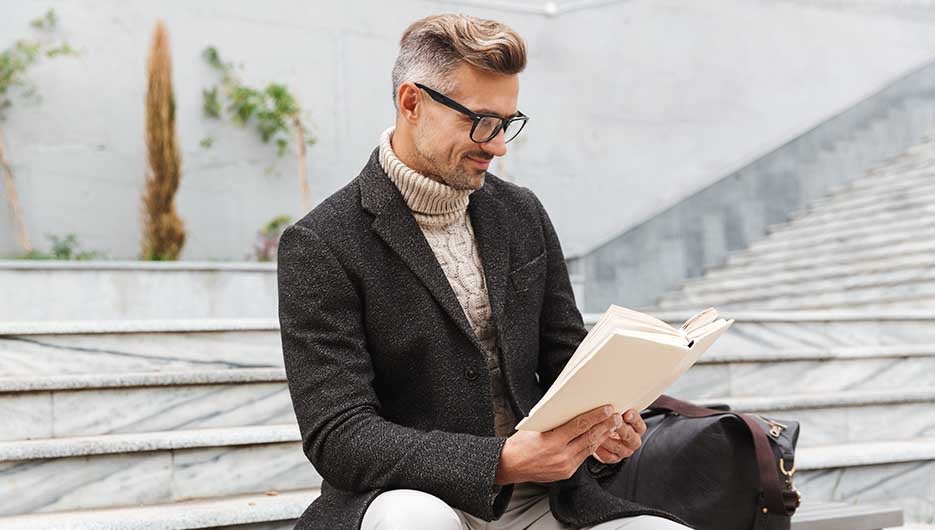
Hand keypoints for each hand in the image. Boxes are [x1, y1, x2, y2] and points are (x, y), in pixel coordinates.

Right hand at [495, 404, 623, 484]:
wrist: (510, 465)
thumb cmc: (520, 444)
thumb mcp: (536, 427)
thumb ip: (556, 422)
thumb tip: (574, 411)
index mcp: (552, 441)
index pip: (579, 425)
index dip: (595, 416)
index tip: (607, 409)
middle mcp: (560, 456)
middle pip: (589, 437)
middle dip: (604, 426)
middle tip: (615, 417)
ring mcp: (564, 466)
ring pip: (589, 448)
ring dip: (602, 436)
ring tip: (611, 427)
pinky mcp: (566, 473)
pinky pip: (582, 458)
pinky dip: (591, 446)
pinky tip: (597, 439)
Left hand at [591, 408, 645, 463]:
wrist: (599, 433)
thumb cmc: (610, 418)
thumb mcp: (616, 412)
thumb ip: (618, 408)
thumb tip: (615, 393)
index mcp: (637, 428)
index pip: (640, 424)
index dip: (633, 419)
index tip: (626, 413)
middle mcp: (633, 440)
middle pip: (630, 436)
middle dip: (620, 428)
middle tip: (612, 422)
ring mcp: (624, 451)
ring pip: (618, 447)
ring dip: (608, 439)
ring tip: (598, 431)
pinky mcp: (613, 458)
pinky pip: (608, 456)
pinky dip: (601, 450)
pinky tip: (594, 442)